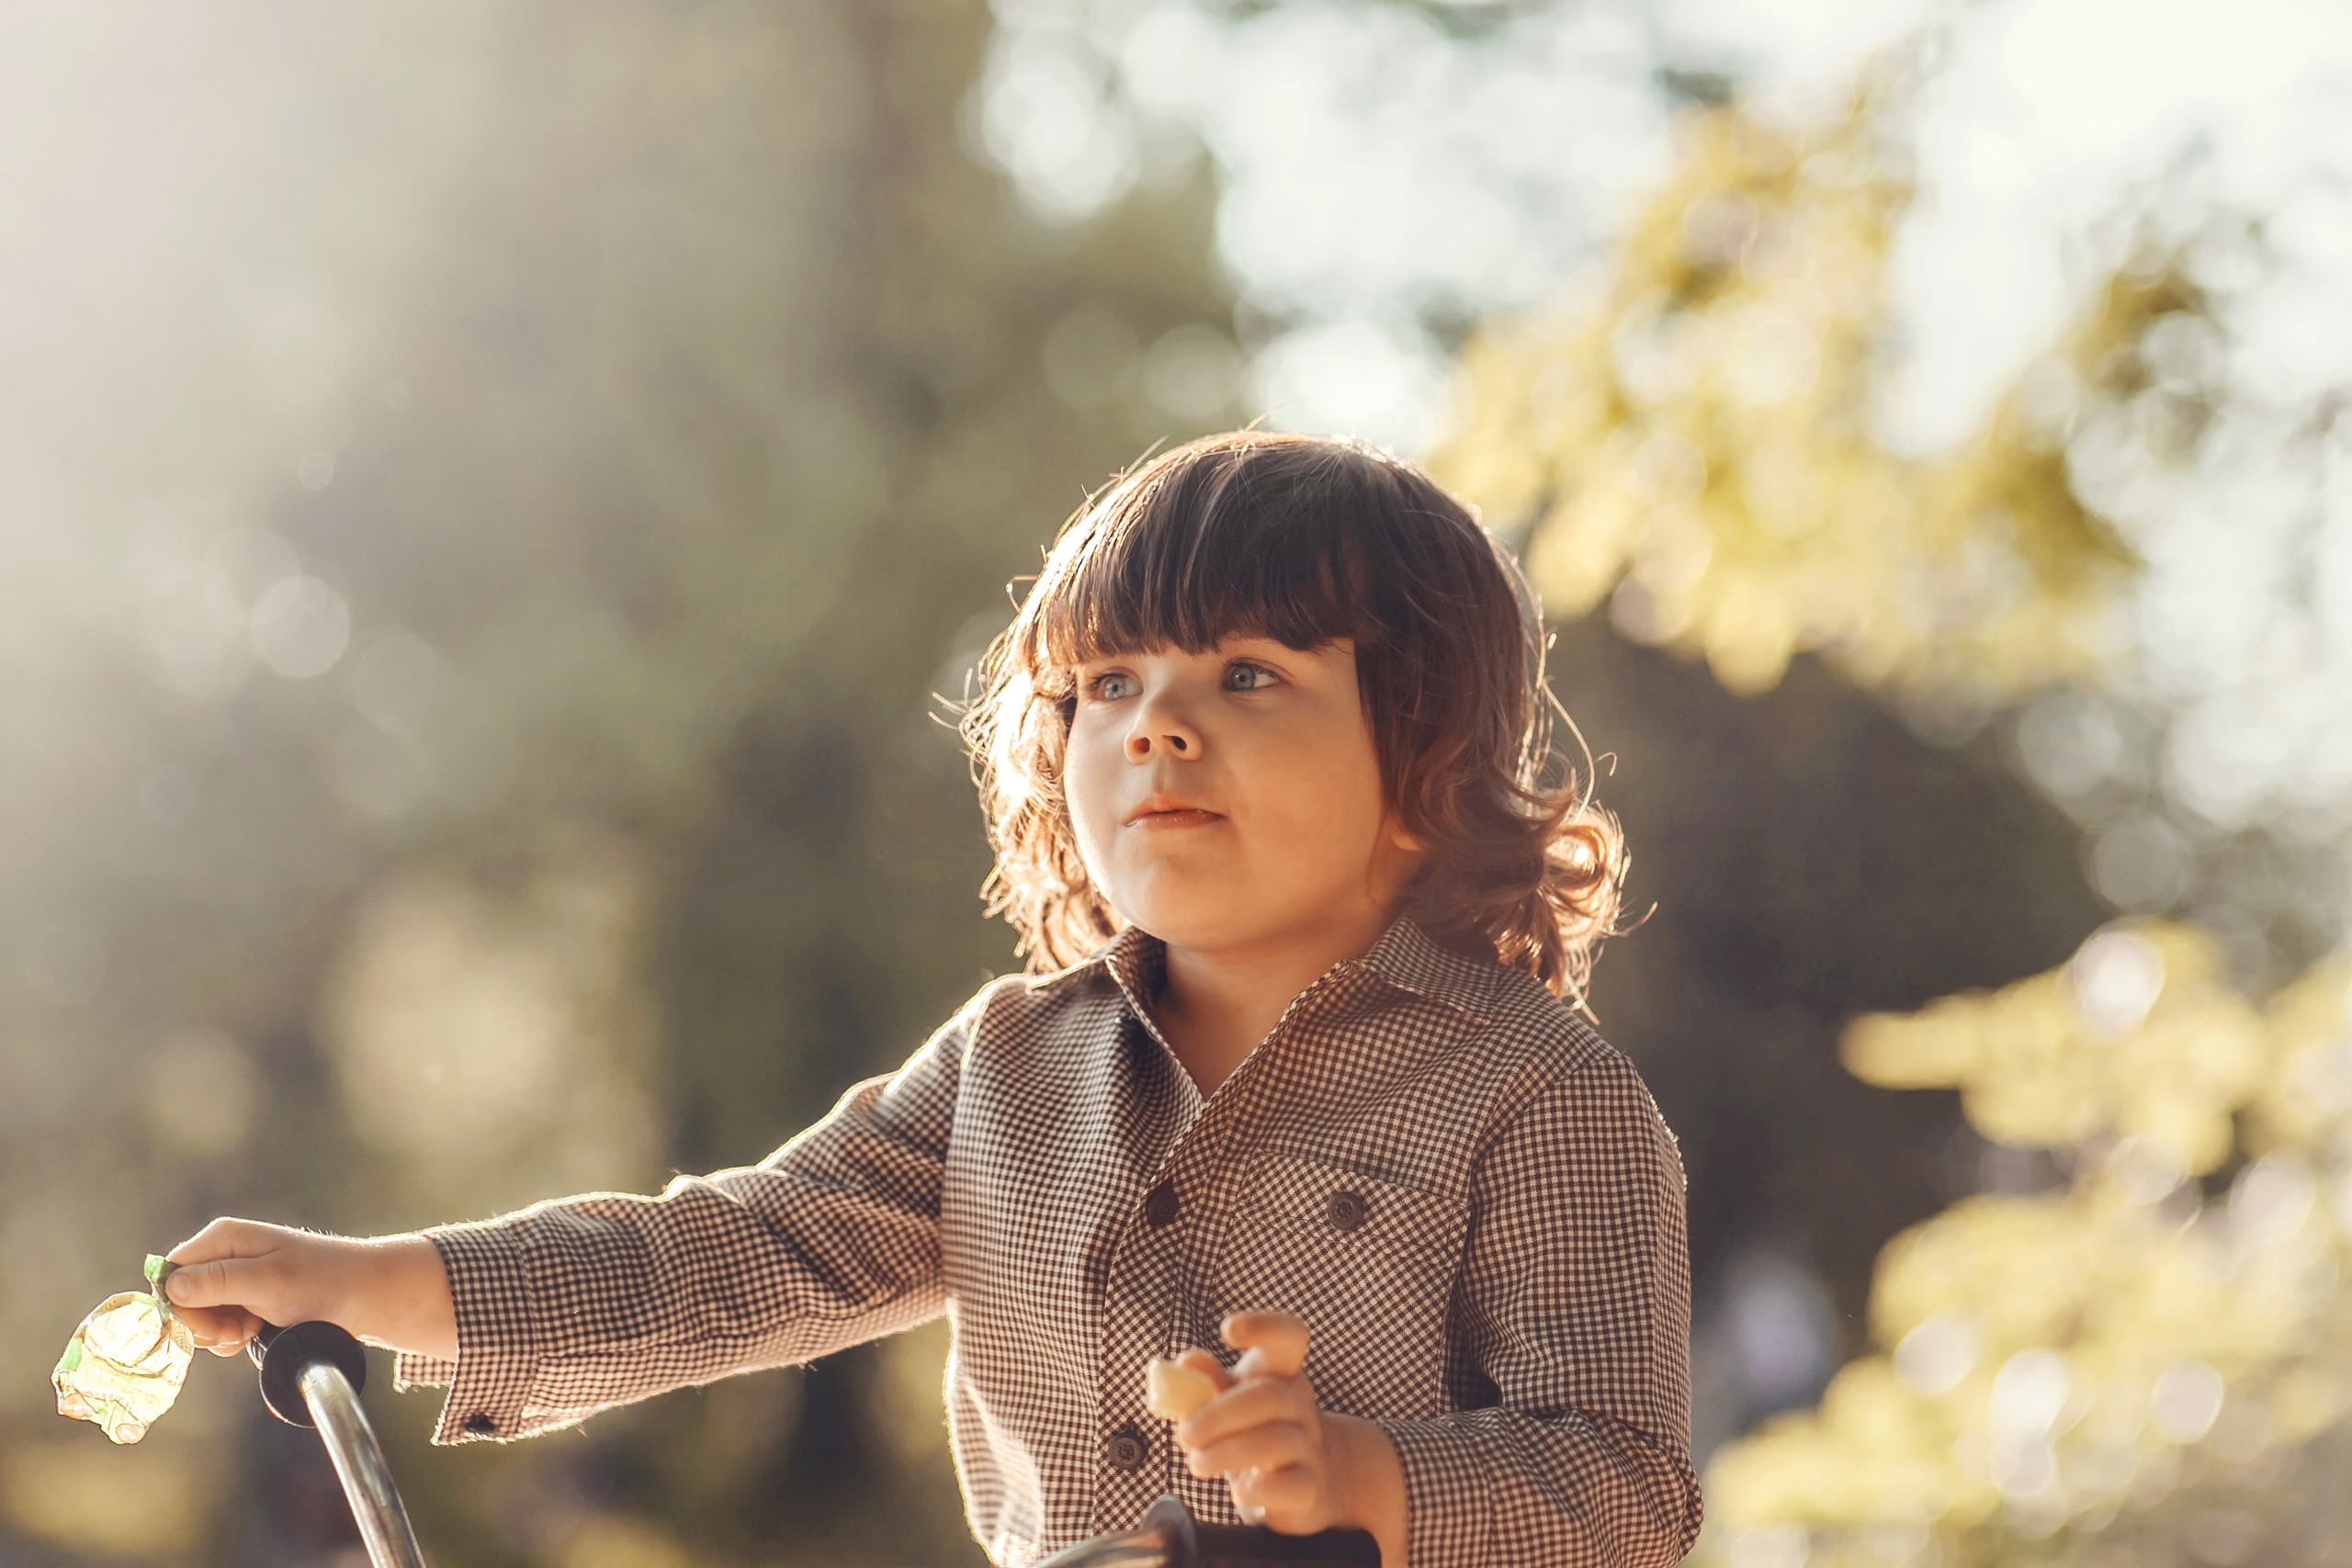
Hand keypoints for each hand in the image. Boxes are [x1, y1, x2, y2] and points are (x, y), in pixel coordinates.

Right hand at [165, 1218, 457, 1362]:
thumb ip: (218, 1282)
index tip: (210, 1327)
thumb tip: (170, 1286)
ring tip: (252, 1330)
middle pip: (181, 1300)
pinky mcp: (245, 1300)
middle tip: (237, 1332)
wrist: (364, 1295)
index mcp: (222, 1237)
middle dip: (203, 1325)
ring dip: (219, 1334)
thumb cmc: (321, 1282)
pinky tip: (257, 1333)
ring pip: (199, 1317)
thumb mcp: (268, 1282)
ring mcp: (234, 1278)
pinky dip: (232, 1337)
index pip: (169, 1274)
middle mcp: (224, 1254)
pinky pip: (220, 1325)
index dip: (180, 1306)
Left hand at [1171, 1312, 1406, 1564]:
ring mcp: (1308, 1445)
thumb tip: (1186, 1362)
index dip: (1264, 1326)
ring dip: (1227, 1452)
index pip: (1288, 1337)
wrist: (1310, 1480)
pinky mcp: (1309, 1487)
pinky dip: (1261, 1489)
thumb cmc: (1256, 1431)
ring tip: (1197, 1464)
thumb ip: (1207, 1382)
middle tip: (1185, 1434)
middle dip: (1218, 1415)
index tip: (1229, 1329)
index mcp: (1280, 1373)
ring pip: (1276, 1441)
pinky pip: (1291, 1485)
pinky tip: (1239, 1492)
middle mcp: (1299, 1404)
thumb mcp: (1229, 1401)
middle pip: (1267, 1396)